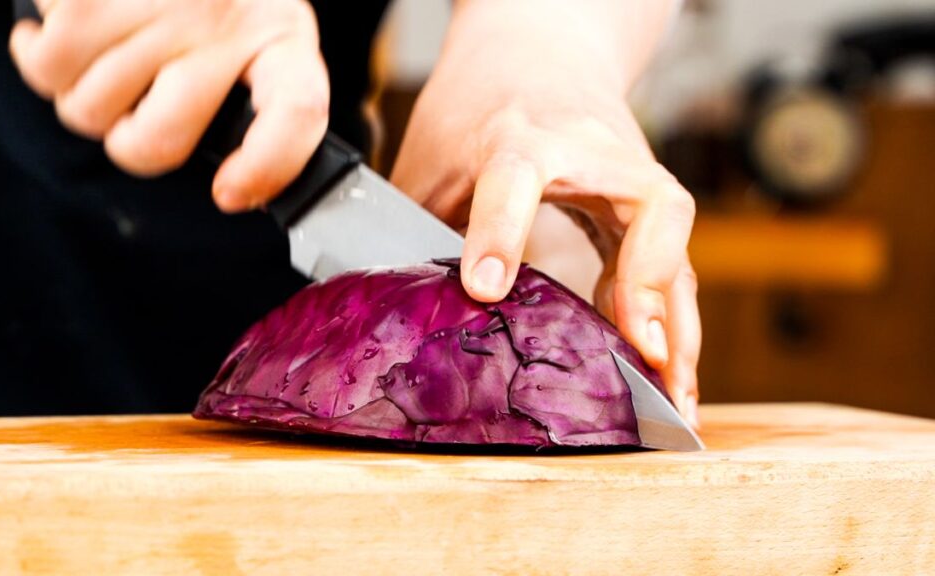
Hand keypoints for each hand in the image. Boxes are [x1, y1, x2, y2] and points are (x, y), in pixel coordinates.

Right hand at [9, 0, 328, 211]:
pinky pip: (46, 63)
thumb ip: (258, 105)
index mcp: (281, 40)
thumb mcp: (257, 37)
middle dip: (128, 143)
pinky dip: (38, 57)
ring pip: (91, 110)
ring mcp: (161, 5)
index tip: (229, 193)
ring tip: (100, 58)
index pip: (297, 110)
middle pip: (160, 140)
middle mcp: (226, 20)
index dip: (266, 166)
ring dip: (80, 96)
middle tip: (130, 111)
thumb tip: (237, 188)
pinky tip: (61, 33)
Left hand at [391, 0, 700, 424]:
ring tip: (676, 399)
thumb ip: (420, 225)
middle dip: (649, 286)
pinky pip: (670, 267)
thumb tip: (399, 312)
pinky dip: (671, 323)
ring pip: (676, 249)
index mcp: (521, 135)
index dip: (501, 232)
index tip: (486, 289)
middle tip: (644, 356)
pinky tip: (665, 376)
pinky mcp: (644, 208)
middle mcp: (593, 153)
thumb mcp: (434, 156)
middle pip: (648, 212)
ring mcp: (630, 177)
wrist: (540, 51)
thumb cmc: (479, 106)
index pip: (517, 176)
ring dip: (680, 325)